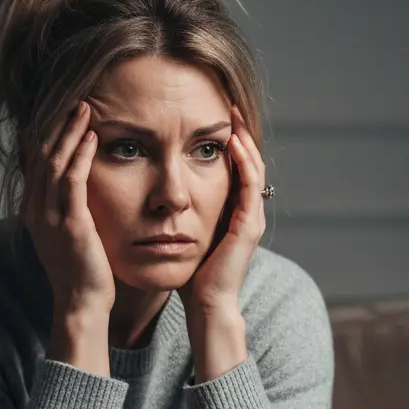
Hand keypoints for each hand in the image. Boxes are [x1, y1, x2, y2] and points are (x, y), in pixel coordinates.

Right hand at [23, 102, 114, 316]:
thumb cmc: (83, 275)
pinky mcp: (70, 224)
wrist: (81, 305)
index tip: (64, 112)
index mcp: (34, 211)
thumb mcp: (68, 237)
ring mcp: (49, 217)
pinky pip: (71, 180)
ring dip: (70, 131)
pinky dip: (80, 154)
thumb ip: (68, 211)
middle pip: (41, 154)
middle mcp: (35, 210)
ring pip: (54, 161)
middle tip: (76, 100)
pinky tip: (92, 136)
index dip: (49, 134)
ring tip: (85, 108)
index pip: (36, 162)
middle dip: (58, 124)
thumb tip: (78, 192)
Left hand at [178, 105, 265, 320]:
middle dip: (239, 132)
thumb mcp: (183, 236)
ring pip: (254, 167)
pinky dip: (244, 161)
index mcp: (234, 214)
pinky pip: (250, 184)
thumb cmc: (192, 277)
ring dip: (244, 139)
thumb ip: (178, 215)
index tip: (212, 117)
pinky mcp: (249, 225)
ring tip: (232, 114)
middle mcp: (248, 213)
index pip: (235, 169)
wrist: (206, 305)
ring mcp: (252, 218)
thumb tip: (154, 196)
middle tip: (227, 103)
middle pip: (249, 162)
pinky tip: (232, 142)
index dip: (228, 142)